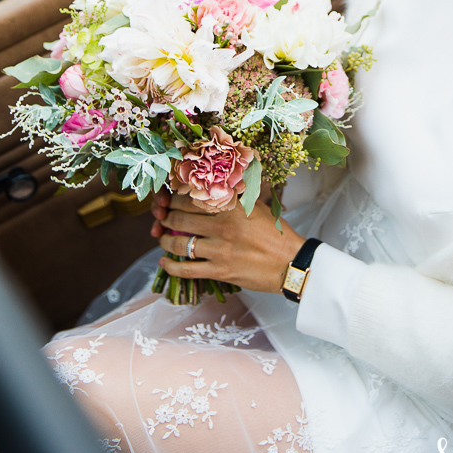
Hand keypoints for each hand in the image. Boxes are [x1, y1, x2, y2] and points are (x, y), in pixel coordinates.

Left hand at [151, 188, 305, 293]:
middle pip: (180, 218)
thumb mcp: (258, 206)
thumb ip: (237, 195)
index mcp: (232, 207)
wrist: (290, 264)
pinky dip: (171, 267)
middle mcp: (223, 226)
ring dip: (165, 241)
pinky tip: (164, 262)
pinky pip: (187, 270)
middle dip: (165, 217)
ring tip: (162, 238)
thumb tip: (222, 181)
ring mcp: (220, 250)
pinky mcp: (220, 272)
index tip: (168, 197)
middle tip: (161, 216)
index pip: (193, 197)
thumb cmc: (276, 234)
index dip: (174, 197)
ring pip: (180, 243)